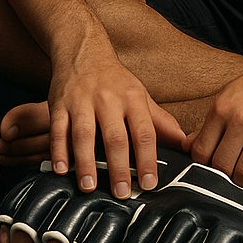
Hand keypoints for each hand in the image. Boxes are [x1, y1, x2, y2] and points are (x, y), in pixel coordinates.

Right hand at [48, 42, 185, 199]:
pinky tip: (60, 169)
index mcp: (132, 98)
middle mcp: (108, 99)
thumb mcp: (140, 95)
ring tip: (89, 187)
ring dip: (86, 162)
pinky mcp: (59, 104)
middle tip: (122, 193)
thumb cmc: (114, 79)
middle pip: (115, 137)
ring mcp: (82, 101)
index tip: (150, 183)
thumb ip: (159, 120)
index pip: (144, 133)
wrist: (83, 50)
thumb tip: (184, 142)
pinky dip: (58, 150)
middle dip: (118, 167)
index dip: (147, 160)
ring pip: (84, 135)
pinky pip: (58, 130)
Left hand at [187, 53, 242, 187]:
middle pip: (221, 166)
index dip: (203, 165)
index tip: (211, 165)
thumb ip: (210, 122)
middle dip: (224, 176)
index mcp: (222, 108)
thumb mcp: (231, 94)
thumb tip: (188, 145)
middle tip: (231, 172)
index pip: (201, 151)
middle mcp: (241, 119)